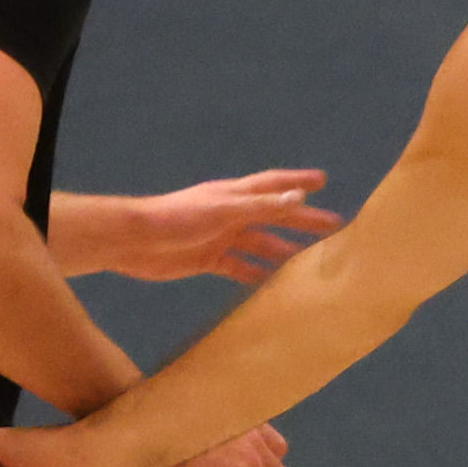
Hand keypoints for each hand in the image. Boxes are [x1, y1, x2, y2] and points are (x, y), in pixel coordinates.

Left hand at [67, 169, 347, 282]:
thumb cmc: (178, 218)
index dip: (298, 182)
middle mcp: (231, 214)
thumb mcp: (224, 210)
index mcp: (235, 196)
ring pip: (260, 244)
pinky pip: (239, 267)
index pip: (273, 186)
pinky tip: (271, 285)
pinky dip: (256, 274)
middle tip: (333, 227)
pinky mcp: (208, 259)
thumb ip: (261, 207)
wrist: (134, 240)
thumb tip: (299, 199)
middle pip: (274, 216)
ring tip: (309, 262)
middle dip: (302, 221)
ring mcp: (220, 237)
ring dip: (283, 250)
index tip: (323, 181)